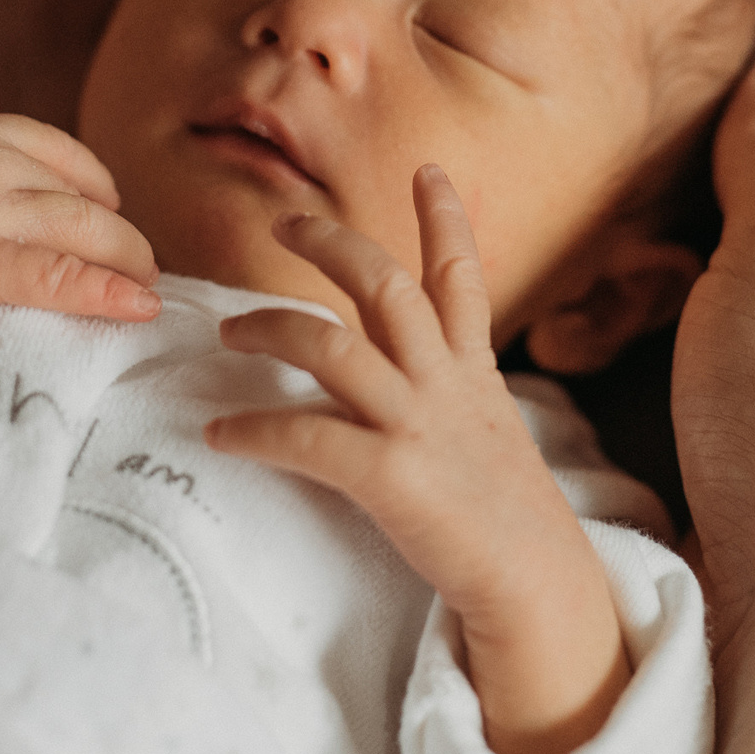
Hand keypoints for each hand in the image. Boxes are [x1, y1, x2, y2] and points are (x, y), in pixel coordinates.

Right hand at [0, 114, 159, 428]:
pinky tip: (136, 310)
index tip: (114, 227)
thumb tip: (21, 207)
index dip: (104, 198)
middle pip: (92, 202)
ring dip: (128, 269)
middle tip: (140, 274)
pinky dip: (107, 293)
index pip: (72, 160)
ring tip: (143, 297)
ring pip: (90, 236)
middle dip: (124, 242)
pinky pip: (61, 277)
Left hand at [207, 167, 626, 753]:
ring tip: (228, 331)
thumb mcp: (489, 436)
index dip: (444, 218)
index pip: (460, 276)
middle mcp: (446, 384)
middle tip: (284, 221)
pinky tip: (219, 434)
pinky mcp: (391, 477)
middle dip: (333, 244)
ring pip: (334, 347)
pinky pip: (306, 437)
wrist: (535, 586)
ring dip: (272, 328)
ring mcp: (418, 426)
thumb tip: (407, 381)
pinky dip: (254, 431)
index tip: (428, 167)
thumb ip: (450, 397)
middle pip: (385, 286)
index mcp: (473, 372)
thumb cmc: (503, 520)